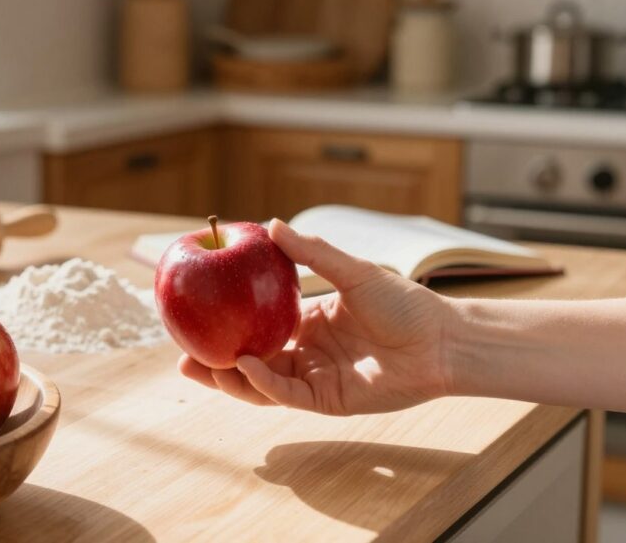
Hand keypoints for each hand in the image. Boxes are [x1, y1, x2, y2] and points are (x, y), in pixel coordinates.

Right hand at [179, 219, 455, 415]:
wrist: (443, 340)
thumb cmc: (406, 303)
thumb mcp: (353, 271)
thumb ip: (312, 253)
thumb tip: (271, 224)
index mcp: (307, 325)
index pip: (256, 328)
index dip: (226, 325)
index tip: (196, 314)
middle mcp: (306, 355)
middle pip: (249, 363)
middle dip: (214, 362)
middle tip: (181, 353)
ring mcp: (315, 380)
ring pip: (261, 385)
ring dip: (229, 377)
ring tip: (198, 365)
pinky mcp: (328, 401)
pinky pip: (287, 394)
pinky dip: (263, 382)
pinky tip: (245, 362)